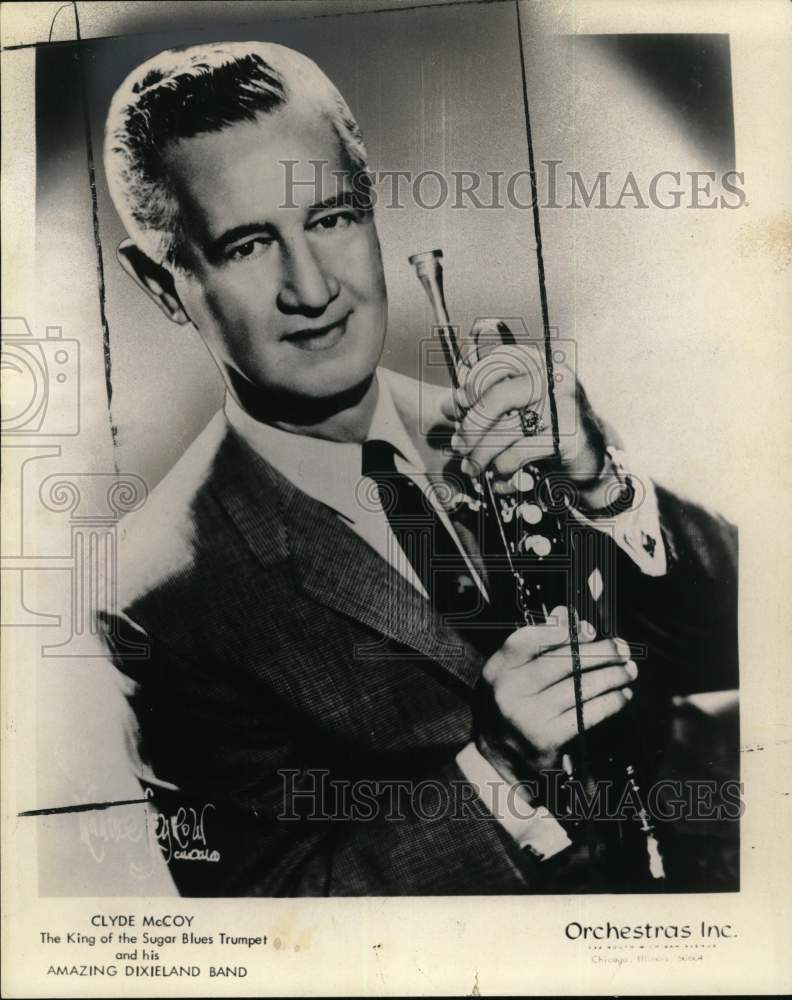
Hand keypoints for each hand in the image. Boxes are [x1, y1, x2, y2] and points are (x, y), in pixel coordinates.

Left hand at [441, 325, 604, 495]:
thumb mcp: (517, 406)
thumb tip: (447, 404)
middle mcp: (553, 377)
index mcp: (539, 362)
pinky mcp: (567, 436)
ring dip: (480, 454)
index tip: (455, 407)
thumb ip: (484, 400)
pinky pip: (517, 453)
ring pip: (504, 430)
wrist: (592, 456)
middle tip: (457, 444)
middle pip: (496, 397)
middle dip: (470, 425)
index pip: (495, 364)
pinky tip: (498, 476)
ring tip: (470, 466)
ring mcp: (563, 406)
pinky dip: (502, 468)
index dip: (470, 386)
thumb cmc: (547, 427)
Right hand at [475, 606, 636, 781]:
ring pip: (580, 687)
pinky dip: (610, 701)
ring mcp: (528, 716)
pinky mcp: (548, 738)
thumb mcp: (512, 674)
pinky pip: (588, 713)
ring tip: (629, 670)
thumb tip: (565, 614)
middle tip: (622, 648)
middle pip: (561, 662)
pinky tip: (622, 694)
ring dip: (612, 676)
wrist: (497, 759)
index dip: (559, 630)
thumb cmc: (510, 707)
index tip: (589, 629)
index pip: (526, 640)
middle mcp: (509, 691)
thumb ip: (536, 645)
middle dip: (599, 652)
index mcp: (497, 670)